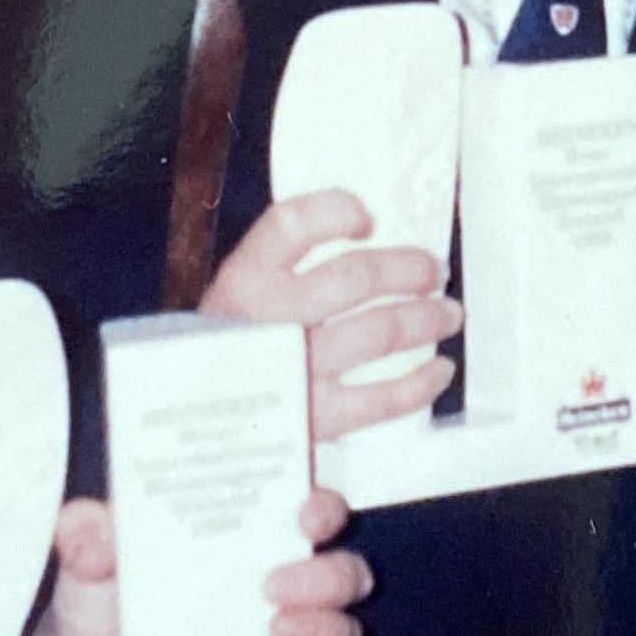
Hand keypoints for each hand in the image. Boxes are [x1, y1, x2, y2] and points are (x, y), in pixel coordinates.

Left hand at [16, 493, 369, 635]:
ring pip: (341, 629)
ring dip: (325, 629)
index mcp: (248, 537)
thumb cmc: (104, 604)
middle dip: (325, 575)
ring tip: (279, 634)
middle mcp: (280, 585)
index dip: (322, 505)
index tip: (303, 513)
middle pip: (341, 571)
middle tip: (273, 586)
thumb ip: (90, 540)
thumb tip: (87, 525)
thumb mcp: (92, 564)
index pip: (309, 508)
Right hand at [202, 190, 457, 441]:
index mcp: (244, 280)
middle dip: (409, 269)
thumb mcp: (241, 298)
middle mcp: (268, 321)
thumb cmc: (229, 352)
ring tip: (446, 314)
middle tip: (432, 270)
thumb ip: (287, 266)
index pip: (292, 223)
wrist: (189, 423)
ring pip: (380, 331)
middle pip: (357, 276)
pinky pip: (383, 398)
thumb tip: (363, 230)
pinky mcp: (314, 419)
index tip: (366, 216)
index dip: (336, 211)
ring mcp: (293, 371)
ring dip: (426, 318)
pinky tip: (436, 370)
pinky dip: (420, 382)